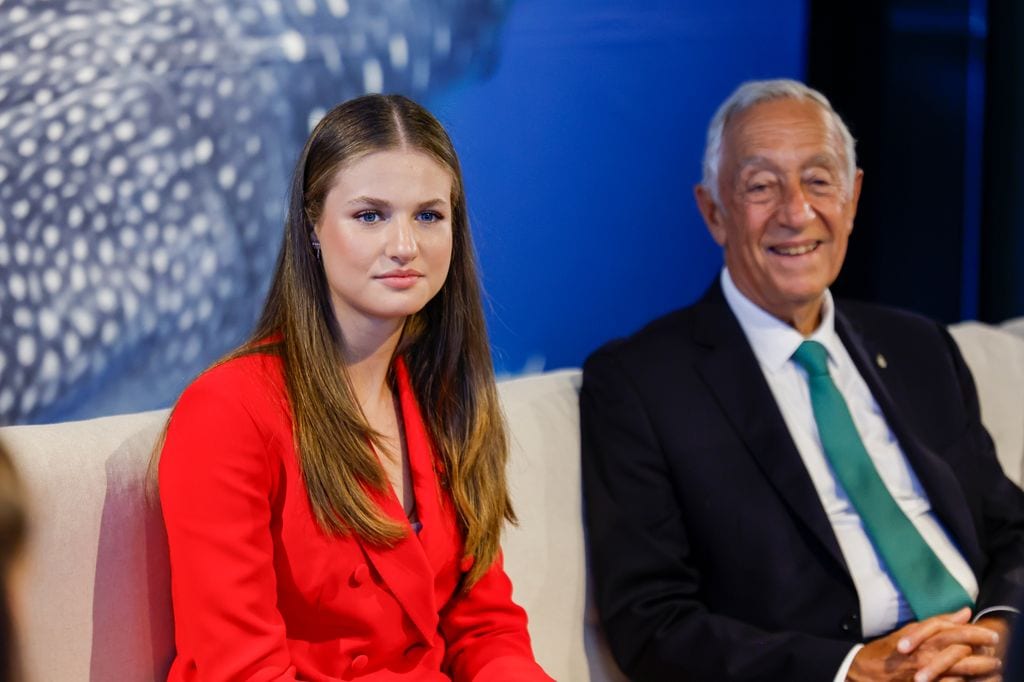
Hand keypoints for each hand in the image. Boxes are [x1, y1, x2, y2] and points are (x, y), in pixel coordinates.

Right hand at [847, 608, 1001, 681]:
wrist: (868, 669)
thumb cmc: (890, 648)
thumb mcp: (912, 629)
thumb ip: (939, 621)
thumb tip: (964, 612)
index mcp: (923, 637)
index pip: (955, 631)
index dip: (976, 632)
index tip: (991, 634)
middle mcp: (925, 652)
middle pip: (960, 648)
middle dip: (982, 650)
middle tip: (995, 650)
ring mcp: (926, 671)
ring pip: (960, 668)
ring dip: (979, 668)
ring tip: (992, 667)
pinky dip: (964, 681)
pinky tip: (972, 679)